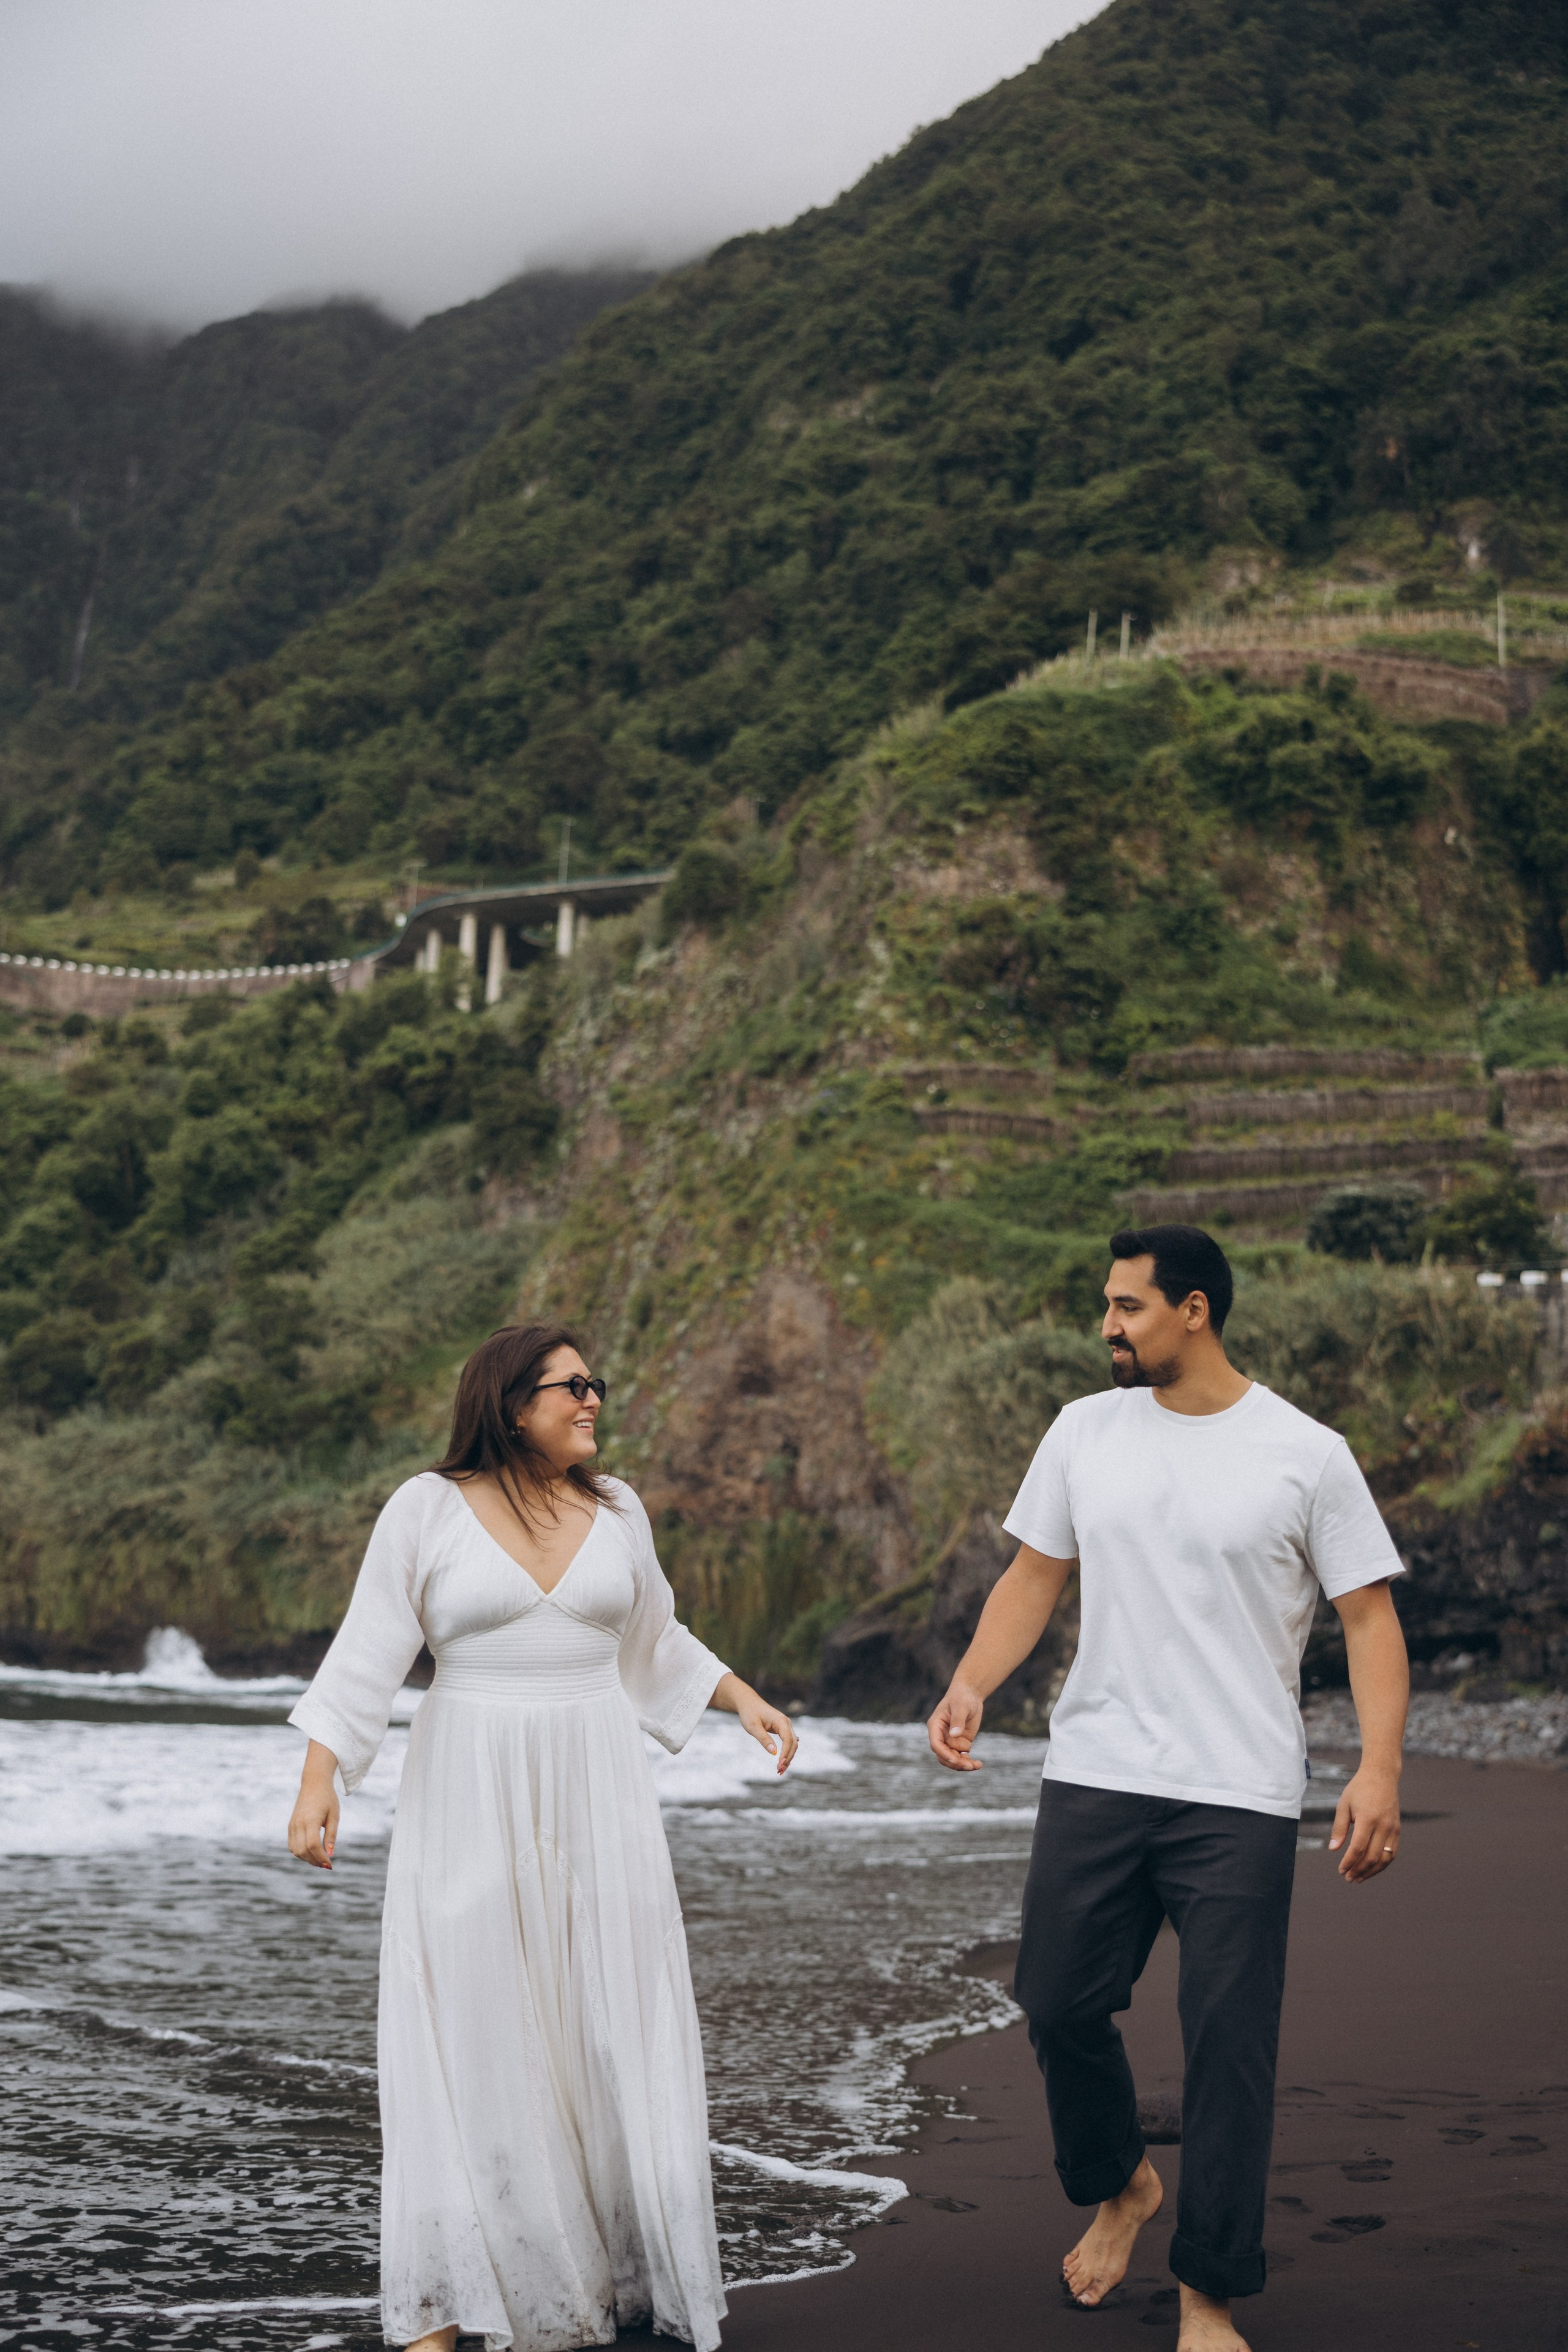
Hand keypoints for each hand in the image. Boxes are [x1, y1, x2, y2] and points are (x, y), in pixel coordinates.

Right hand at [288, 1754, 339, 1870]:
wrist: (314, 1784)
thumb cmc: (327, 1799)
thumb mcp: (334, 1816)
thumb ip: (331, 1835)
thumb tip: (330, 1854)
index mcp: (310, 1819)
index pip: (312, 1845)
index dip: (320, 1857)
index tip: (330, 1864)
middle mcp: (298, 1823)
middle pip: (302, 1850)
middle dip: (314, 1861)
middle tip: (326, 1864)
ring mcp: (292, 1825)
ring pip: (295, 1850)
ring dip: (307, 1858)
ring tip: (320, 1859)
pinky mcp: (290, 1826)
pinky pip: (292, 1845)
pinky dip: (300, 1852)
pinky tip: (311, 1852)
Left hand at [736, 1689, 796, 1773]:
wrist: (748, 1703)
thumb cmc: (749, 1713)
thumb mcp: (753, 1727)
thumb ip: (764, 1739)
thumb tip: (774, 1753)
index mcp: (781, 1721)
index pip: (788, 1740)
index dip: (785, 1753)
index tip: (779, 1764)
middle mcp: (786, 1723)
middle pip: (793, 1744)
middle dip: (788, 1758)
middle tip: (779, 1771)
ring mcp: (785, 1726)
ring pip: (792, 1744)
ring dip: (788, 1757)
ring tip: (780, 1770)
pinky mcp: (782, 1729)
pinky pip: (788, 1743)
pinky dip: (786, 1752)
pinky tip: (781, 1762)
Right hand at [928, 1680, 983, 1770]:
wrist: (970, 1695)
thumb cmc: (962, 1697)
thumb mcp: (961, 1706)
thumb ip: (957, 1720)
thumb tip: (954, 1735)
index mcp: (935, 1726)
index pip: (936, 1744)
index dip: (944, 1754)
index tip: (956, 1760)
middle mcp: (941, 1736)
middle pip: (944, 1756)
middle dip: (955, 1763)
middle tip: (970, 1766)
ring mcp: (951, 1741)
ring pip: (953, 1759)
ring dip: (963, 1765)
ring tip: (977, 1765)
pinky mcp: (961, 1743)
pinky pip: (962, 1757)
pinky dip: (969, 1762)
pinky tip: (978, 1764)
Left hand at [1328, 1766, 1399, 1882]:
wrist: (1382, 1776)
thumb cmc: (1359, 1789)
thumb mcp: (1344, 1805)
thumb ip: (1339, 1828)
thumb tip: (1333, 1849)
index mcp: (1368, 1818)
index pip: (1358, 1848)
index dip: (1349, 1862)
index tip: (1340, 1870)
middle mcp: (1383, 1826)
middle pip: (1372, 1857)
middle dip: (1358, 1870)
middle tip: (1347, 1877)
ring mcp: (1393, 1829)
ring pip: (1384, 1859)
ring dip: (1371, 1871)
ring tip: (1358, 1878)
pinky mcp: (1398, 1831)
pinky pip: (1392, 1853)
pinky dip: (1382, 1864)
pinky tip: (1371, 1869)